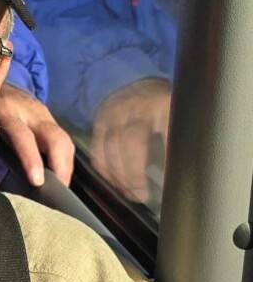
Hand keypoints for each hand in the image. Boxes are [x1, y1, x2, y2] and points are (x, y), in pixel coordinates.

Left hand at [0, 84, 74, 186]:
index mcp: (6, 111)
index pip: (22, 136)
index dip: (31, 158)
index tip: (37, 182)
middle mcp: (30, 111)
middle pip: (55, 138)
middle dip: (61, 166)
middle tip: (59, 192)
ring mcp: (44, 114)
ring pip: (64, 140)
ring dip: (66, 166)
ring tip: (61, 189)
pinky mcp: (51, 118)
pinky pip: (64, 140)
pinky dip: (64, 160)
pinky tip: (60, 177)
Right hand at [90, 77, 171, 203]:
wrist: (139, 85)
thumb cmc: (165, 108)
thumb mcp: (180, 117)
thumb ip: (180, 141)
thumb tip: (184, 174)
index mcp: (164, 104)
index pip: (165, 133)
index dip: (166, 159)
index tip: (169, 184)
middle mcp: (136, 107)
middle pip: (131, 141)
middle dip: (133, 173)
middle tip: (141, 196)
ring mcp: (114, 112)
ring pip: (110, 146)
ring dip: (117, 174)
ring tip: (129, 193)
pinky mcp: (99, 121)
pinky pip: (97, 149)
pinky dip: (103, 168)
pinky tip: (114, 182)